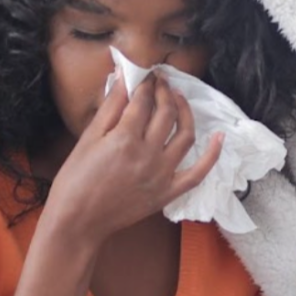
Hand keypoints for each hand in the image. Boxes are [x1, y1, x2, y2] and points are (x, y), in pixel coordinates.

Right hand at [42, 70, 223, 245]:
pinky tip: (219, 137)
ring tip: (178, 98)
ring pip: (185, 135)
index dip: (145, 83)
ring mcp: (162, 174)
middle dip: (165, 91)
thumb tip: (122, 78)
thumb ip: (109, 107)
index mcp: (125, 138)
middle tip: (161, 82)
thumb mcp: (88, 138)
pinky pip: (198, 173)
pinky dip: (212, 155)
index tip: (145, 75)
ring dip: (185, 111)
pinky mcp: (168, 192)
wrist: (78, 221)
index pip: (143, 100)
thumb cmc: (75, 179)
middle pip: (166, 113)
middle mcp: (148, 154)